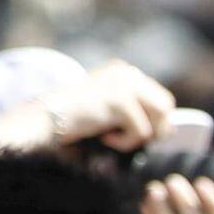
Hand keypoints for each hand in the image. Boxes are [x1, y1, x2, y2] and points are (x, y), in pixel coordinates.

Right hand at [0, 63, 186, 160]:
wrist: (42, 123)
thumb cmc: (73, 124)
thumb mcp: (109, 115)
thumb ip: (137, 115)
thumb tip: (171, 129)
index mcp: (123, 71)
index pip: (160, 98)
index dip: (155, 120)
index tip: (136, 134)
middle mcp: (125, 71)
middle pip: (166, 105)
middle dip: (153, 128)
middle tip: (123, 138)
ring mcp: (124, 83)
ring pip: (160, 118)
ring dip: (138, 136)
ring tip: (109, 136)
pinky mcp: (120, 101)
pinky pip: (142, 132)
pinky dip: (124, 143)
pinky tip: (101, 137)